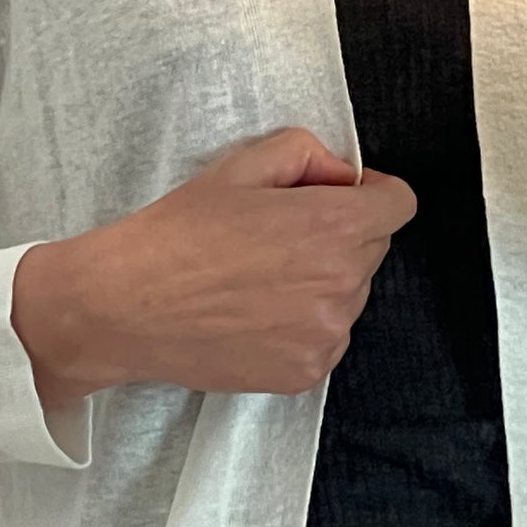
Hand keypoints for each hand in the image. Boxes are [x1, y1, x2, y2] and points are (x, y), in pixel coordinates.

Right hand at [10, 127, 416, 402]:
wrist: (126, 306)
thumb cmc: (176, 234)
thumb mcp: (241, 165)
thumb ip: (308, 154)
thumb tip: (342, 176)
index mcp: (334, 225)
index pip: (400, 203)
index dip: (371, 193)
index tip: (339, 197)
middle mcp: (341, 284)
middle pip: (373, 250)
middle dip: (340, 236)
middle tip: (276, 237)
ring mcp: (325, 335)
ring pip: (350, 297)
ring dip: (321, 284)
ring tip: (257, 280)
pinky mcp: (305, 372)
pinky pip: (325, 338)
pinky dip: (301, 326)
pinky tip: (253, 315)